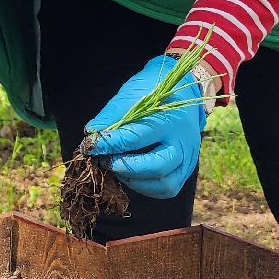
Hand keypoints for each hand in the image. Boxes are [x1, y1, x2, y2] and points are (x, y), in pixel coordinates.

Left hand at [83, 55, 208, 198]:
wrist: (185, 89)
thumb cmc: (153, 90)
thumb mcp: (130, 93)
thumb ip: (111, 115)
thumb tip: (91, 134)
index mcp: (166, 118)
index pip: (135, 138)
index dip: (108, 145)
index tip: (90, 147)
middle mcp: (181, 140)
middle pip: (157, 166)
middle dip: (125, 168)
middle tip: (106, 161)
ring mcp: (188, 156)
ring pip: (166, 184)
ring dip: (136, 182)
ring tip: (118, 170)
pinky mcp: (188, 167)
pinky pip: (170, 188)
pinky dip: (148, 188)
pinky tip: (132, 177)